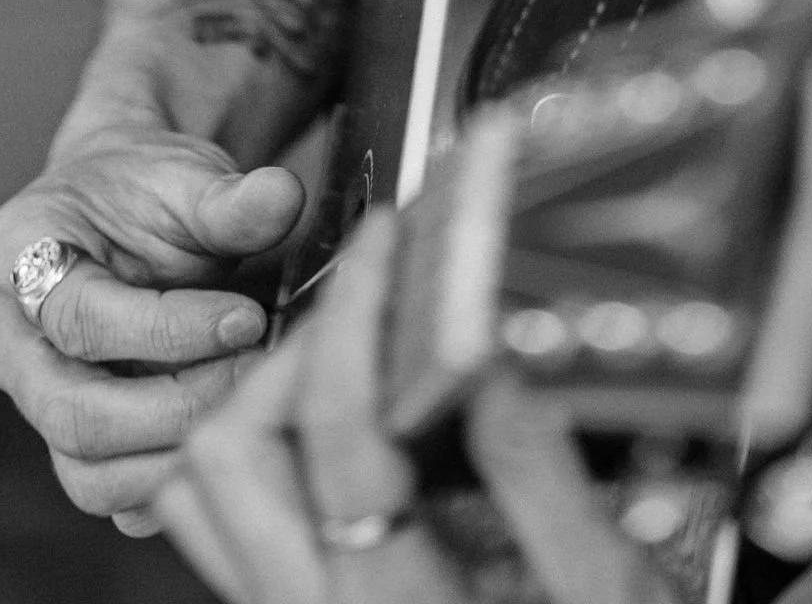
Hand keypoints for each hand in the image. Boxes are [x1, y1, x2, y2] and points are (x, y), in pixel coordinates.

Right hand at [0, 119, 306, 519]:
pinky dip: (173, 481)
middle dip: (178, 405)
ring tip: (246, 404)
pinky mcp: (70, 446)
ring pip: (89, 475)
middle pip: (74, 414)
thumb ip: (229, 196)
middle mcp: (6, 341)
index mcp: (12, 255)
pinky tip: (225, 432)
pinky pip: (113, 497)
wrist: (122, 204)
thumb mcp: (185, 174)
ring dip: (178, 452)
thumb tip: (282, 199)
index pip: (80, 320)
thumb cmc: (146, 187)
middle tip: (253, 373)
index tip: (247, 317)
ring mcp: (33, 402)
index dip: (169, 330)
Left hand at [161, 212, 673, 603]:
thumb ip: (542, 476)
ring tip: (345, 358)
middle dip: (291, 351)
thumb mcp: (609, 589)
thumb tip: (482, 350)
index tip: (384, 243)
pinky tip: (332, 426)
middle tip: (367, 303)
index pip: (335, 432)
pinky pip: (223, 528)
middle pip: (228, 454)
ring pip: (201, 494)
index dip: (353, 313)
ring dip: (259, 403)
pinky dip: (257, 455)